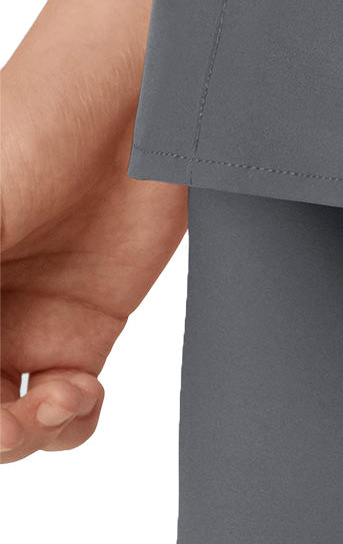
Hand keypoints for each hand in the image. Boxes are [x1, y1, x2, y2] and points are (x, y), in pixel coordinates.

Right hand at [1, 23, 186, 463]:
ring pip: (4, 428)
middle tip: (7, 417)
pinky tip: (77, 393)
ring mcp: (18, 326)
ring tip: (50, 403)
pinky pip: (65, 411)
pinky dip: (69, 423)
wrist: (130, 105)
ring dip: (20, 439)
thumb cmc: (29, 131)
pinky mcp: (82, 332)